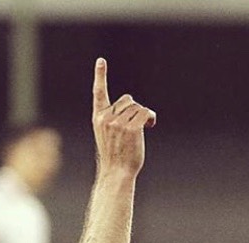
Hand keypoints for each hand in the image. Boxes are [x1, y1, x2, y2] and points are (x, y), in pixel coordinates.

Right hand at [91, 58, 155, 176]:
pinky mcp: (131, 127)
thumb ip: (115, 120)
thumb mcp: (108, 136)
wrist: (117, 174)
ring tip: (142, 128)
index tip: (101, 61)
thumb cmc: (115, 158)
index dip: (100, 76)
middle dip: (134, 110)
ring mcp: (118, 123)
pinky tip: (150, 125)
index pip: (99, 93)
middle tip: (137, 125)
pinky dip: (150, 118)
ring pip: (137, 107)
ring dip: (143, 115)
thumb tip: (137, 112)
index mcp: (98, 119)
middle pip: (127, 100)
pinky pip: (145, 113)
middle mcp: (106, 118)